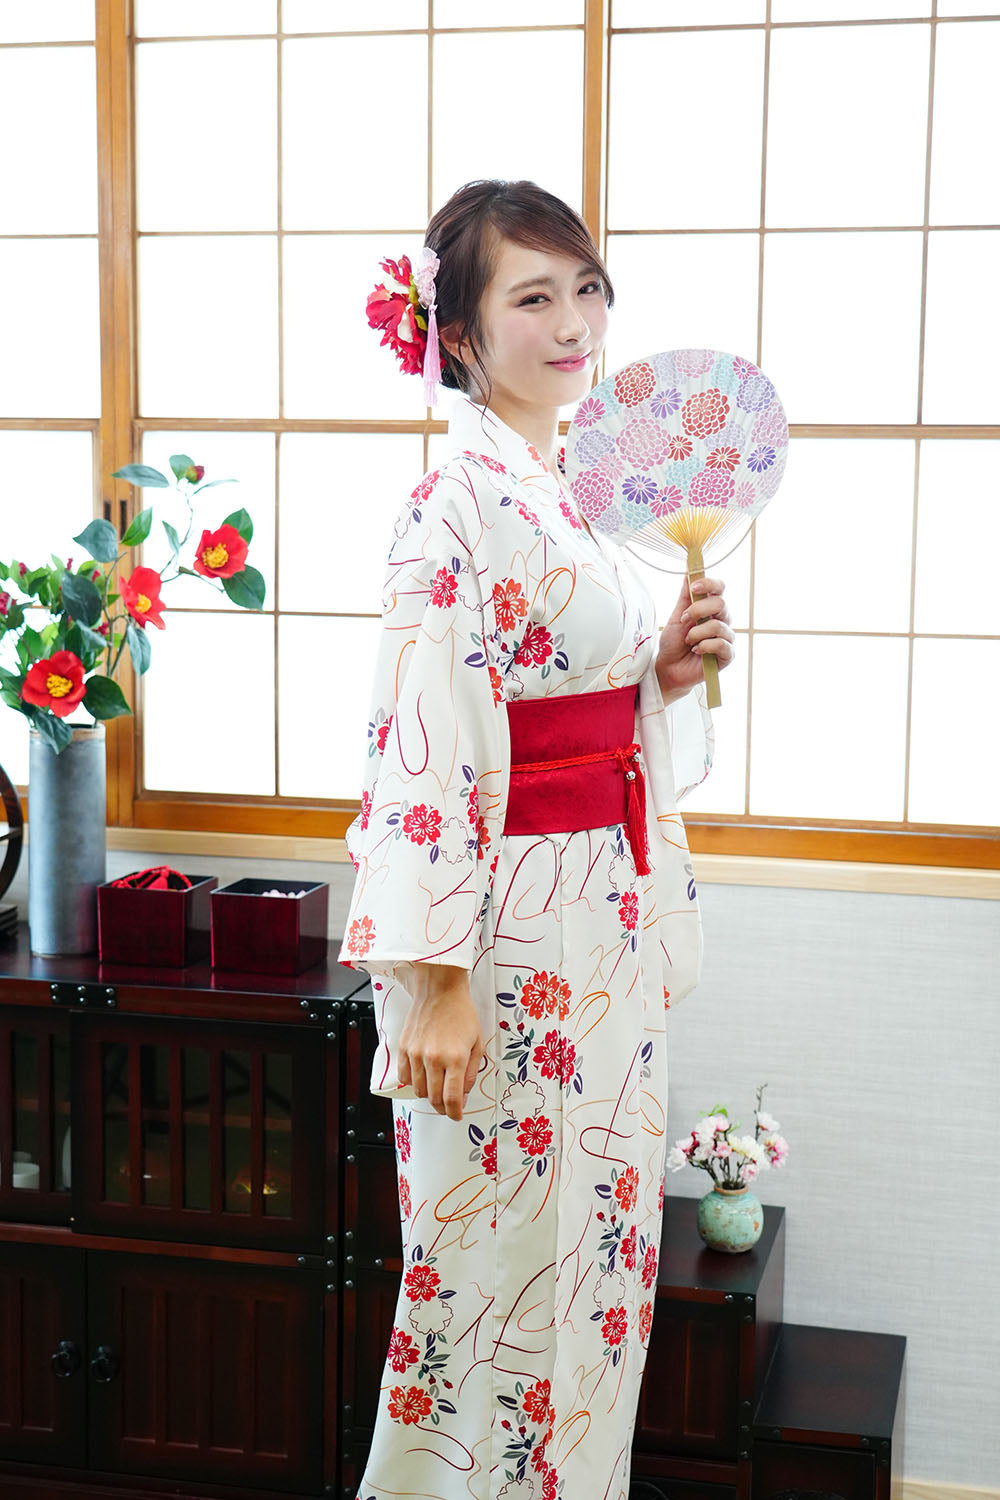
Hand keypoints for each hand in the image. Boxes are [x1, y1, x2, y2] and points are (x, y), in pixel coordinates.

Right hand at [398, 964, 483, 1121]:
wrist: (440, 990)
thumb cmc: (461, 1013)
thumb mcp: (477, 1042)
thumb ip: (471, 1071)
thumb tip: (463, 1093)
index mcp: (455, 1058)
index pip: (452, 1098)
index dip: (455, 1112)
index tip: (456, 1116)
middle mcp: (434, 1058)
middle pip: (434, 1098)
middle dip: (442, 1107)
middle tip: (448, 1106)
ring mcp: (416, 1053)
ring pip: (418, 1090)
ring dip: (428, 1095)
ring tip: (436, 1089)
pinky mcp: (404, 1047)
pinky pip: (404, 1076)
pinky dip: (413, 1082)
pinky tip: (422, 1077)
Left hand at [655, 573, 734, 701]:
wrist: (669, 668)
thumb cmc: (674, 643)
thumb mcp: (676, 616)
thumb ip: (685, 597)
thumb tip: (689, 573)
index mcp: (710, 608)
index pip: (719, 588)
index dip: (709, 584)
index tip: (694, 588)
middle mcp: (722, 620)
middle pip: (721, 603)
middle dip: (698, 610)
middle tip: (684, 619)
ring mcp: (726, 637)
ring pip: (718, 626)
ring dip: (697, 633)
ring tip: (688, 641)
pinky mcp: (728, 655)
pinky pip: (722, 644)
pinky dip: (705, 646)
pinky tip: (696, 650)